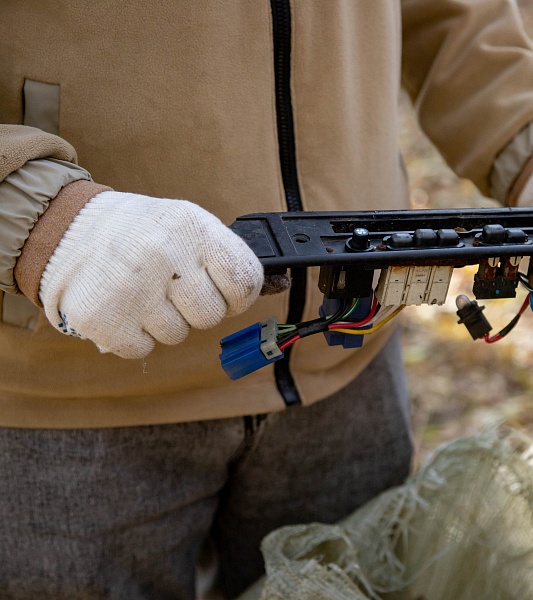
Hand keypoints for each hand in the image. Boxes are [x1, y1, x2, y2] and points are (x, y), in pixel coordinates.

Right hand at [39, 191, 274, 358]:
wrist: (67, 228)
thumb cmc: (141, 233)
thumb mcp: (186, 226)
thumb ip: (225, 256)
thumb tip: (277, 287)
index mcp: (192, 226)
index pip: (245, 280)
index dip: (238, 294)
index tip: (223, 291)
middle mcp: (164, 253)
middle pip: (211, 315)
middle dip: (194, 308)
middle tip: (170, 286)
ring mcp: (131, 286)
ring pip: (177, 335)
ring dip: (162, 322)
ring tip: (140, 290)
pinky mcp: (102, 317)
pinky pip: (142, 349)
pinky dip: (133, 337)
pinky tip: (122, 307)